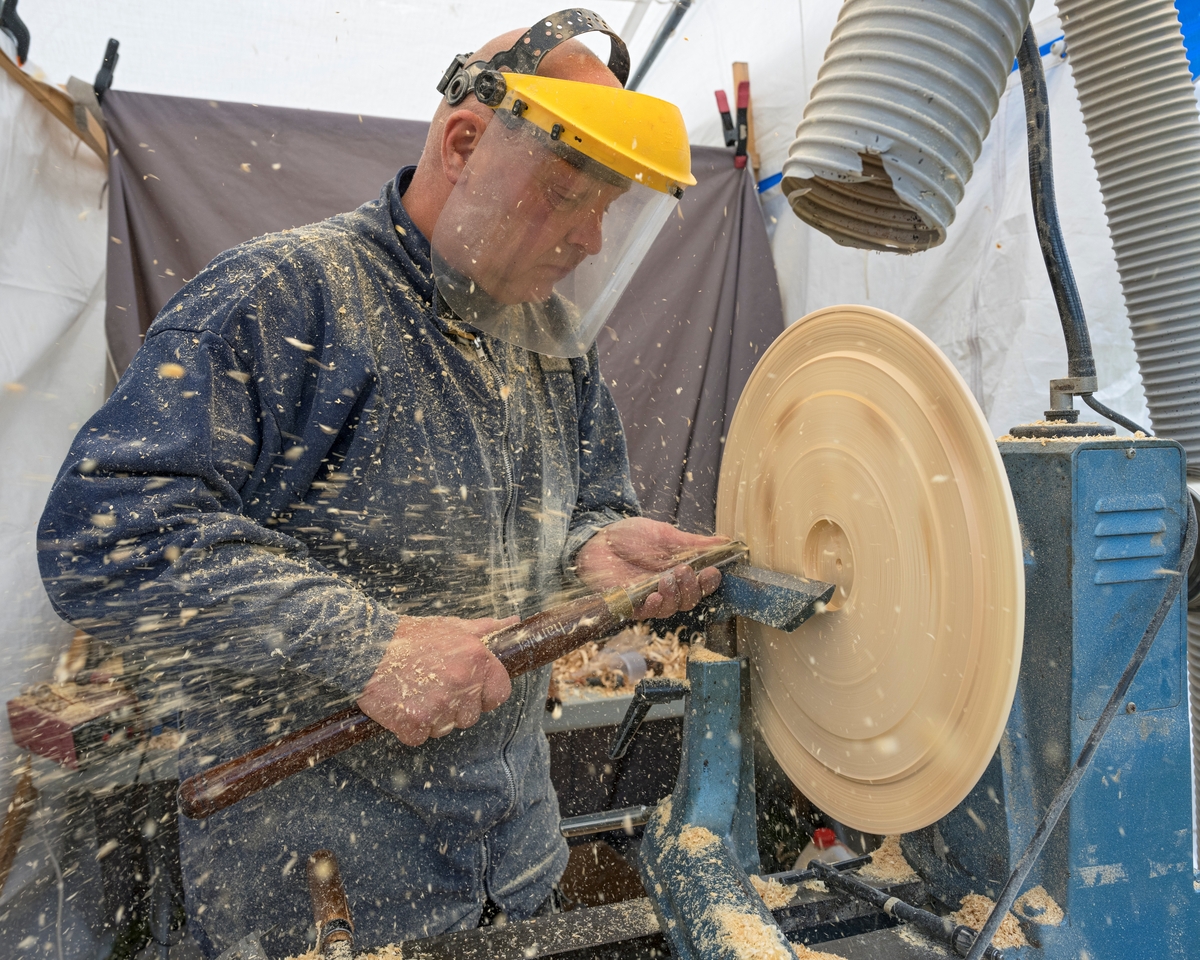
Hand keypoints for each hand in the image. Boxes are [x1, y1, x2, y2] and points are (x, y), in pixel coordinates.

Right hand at [357, 615, 515, 746]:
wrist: (366, 647)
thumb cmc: (409, 636)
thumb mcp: (451, 627)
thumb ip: (485, 629)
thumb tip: (513, 623)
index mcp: (476, 659)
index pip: (499, 693)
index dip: (485, 695)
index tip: (469, 690)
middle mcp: (462, 683)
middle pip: (470, 716)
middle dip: (455, 707)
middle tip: (432, 687)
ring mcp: (439, 705)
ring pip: (445, 728)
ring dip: (431, 718)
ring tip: (414, 693)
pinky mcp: (414, 722)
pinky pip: (420, 737)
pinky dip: (409, 728)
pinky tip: (401, 705)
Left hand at [574, 517, 726, 618]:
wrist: (597, 538)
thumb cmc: (630, 536)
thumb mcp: (665, 535)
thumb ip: (693, 543)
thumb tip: (725, 541)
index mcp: (679, 572)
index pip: (701, 585)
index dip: (709, 582)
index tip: (713, 571)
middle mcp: (668, 589)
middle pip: (689, 601)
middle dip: (691, 588)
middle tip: (685, 571)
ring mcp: (649, 599)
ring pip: (670, 609)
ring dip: (673, 595)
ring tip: (668, 578)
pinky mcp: (630, 605)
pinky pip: (646, 613)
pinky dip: (654, 605)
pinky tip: (654, 595)